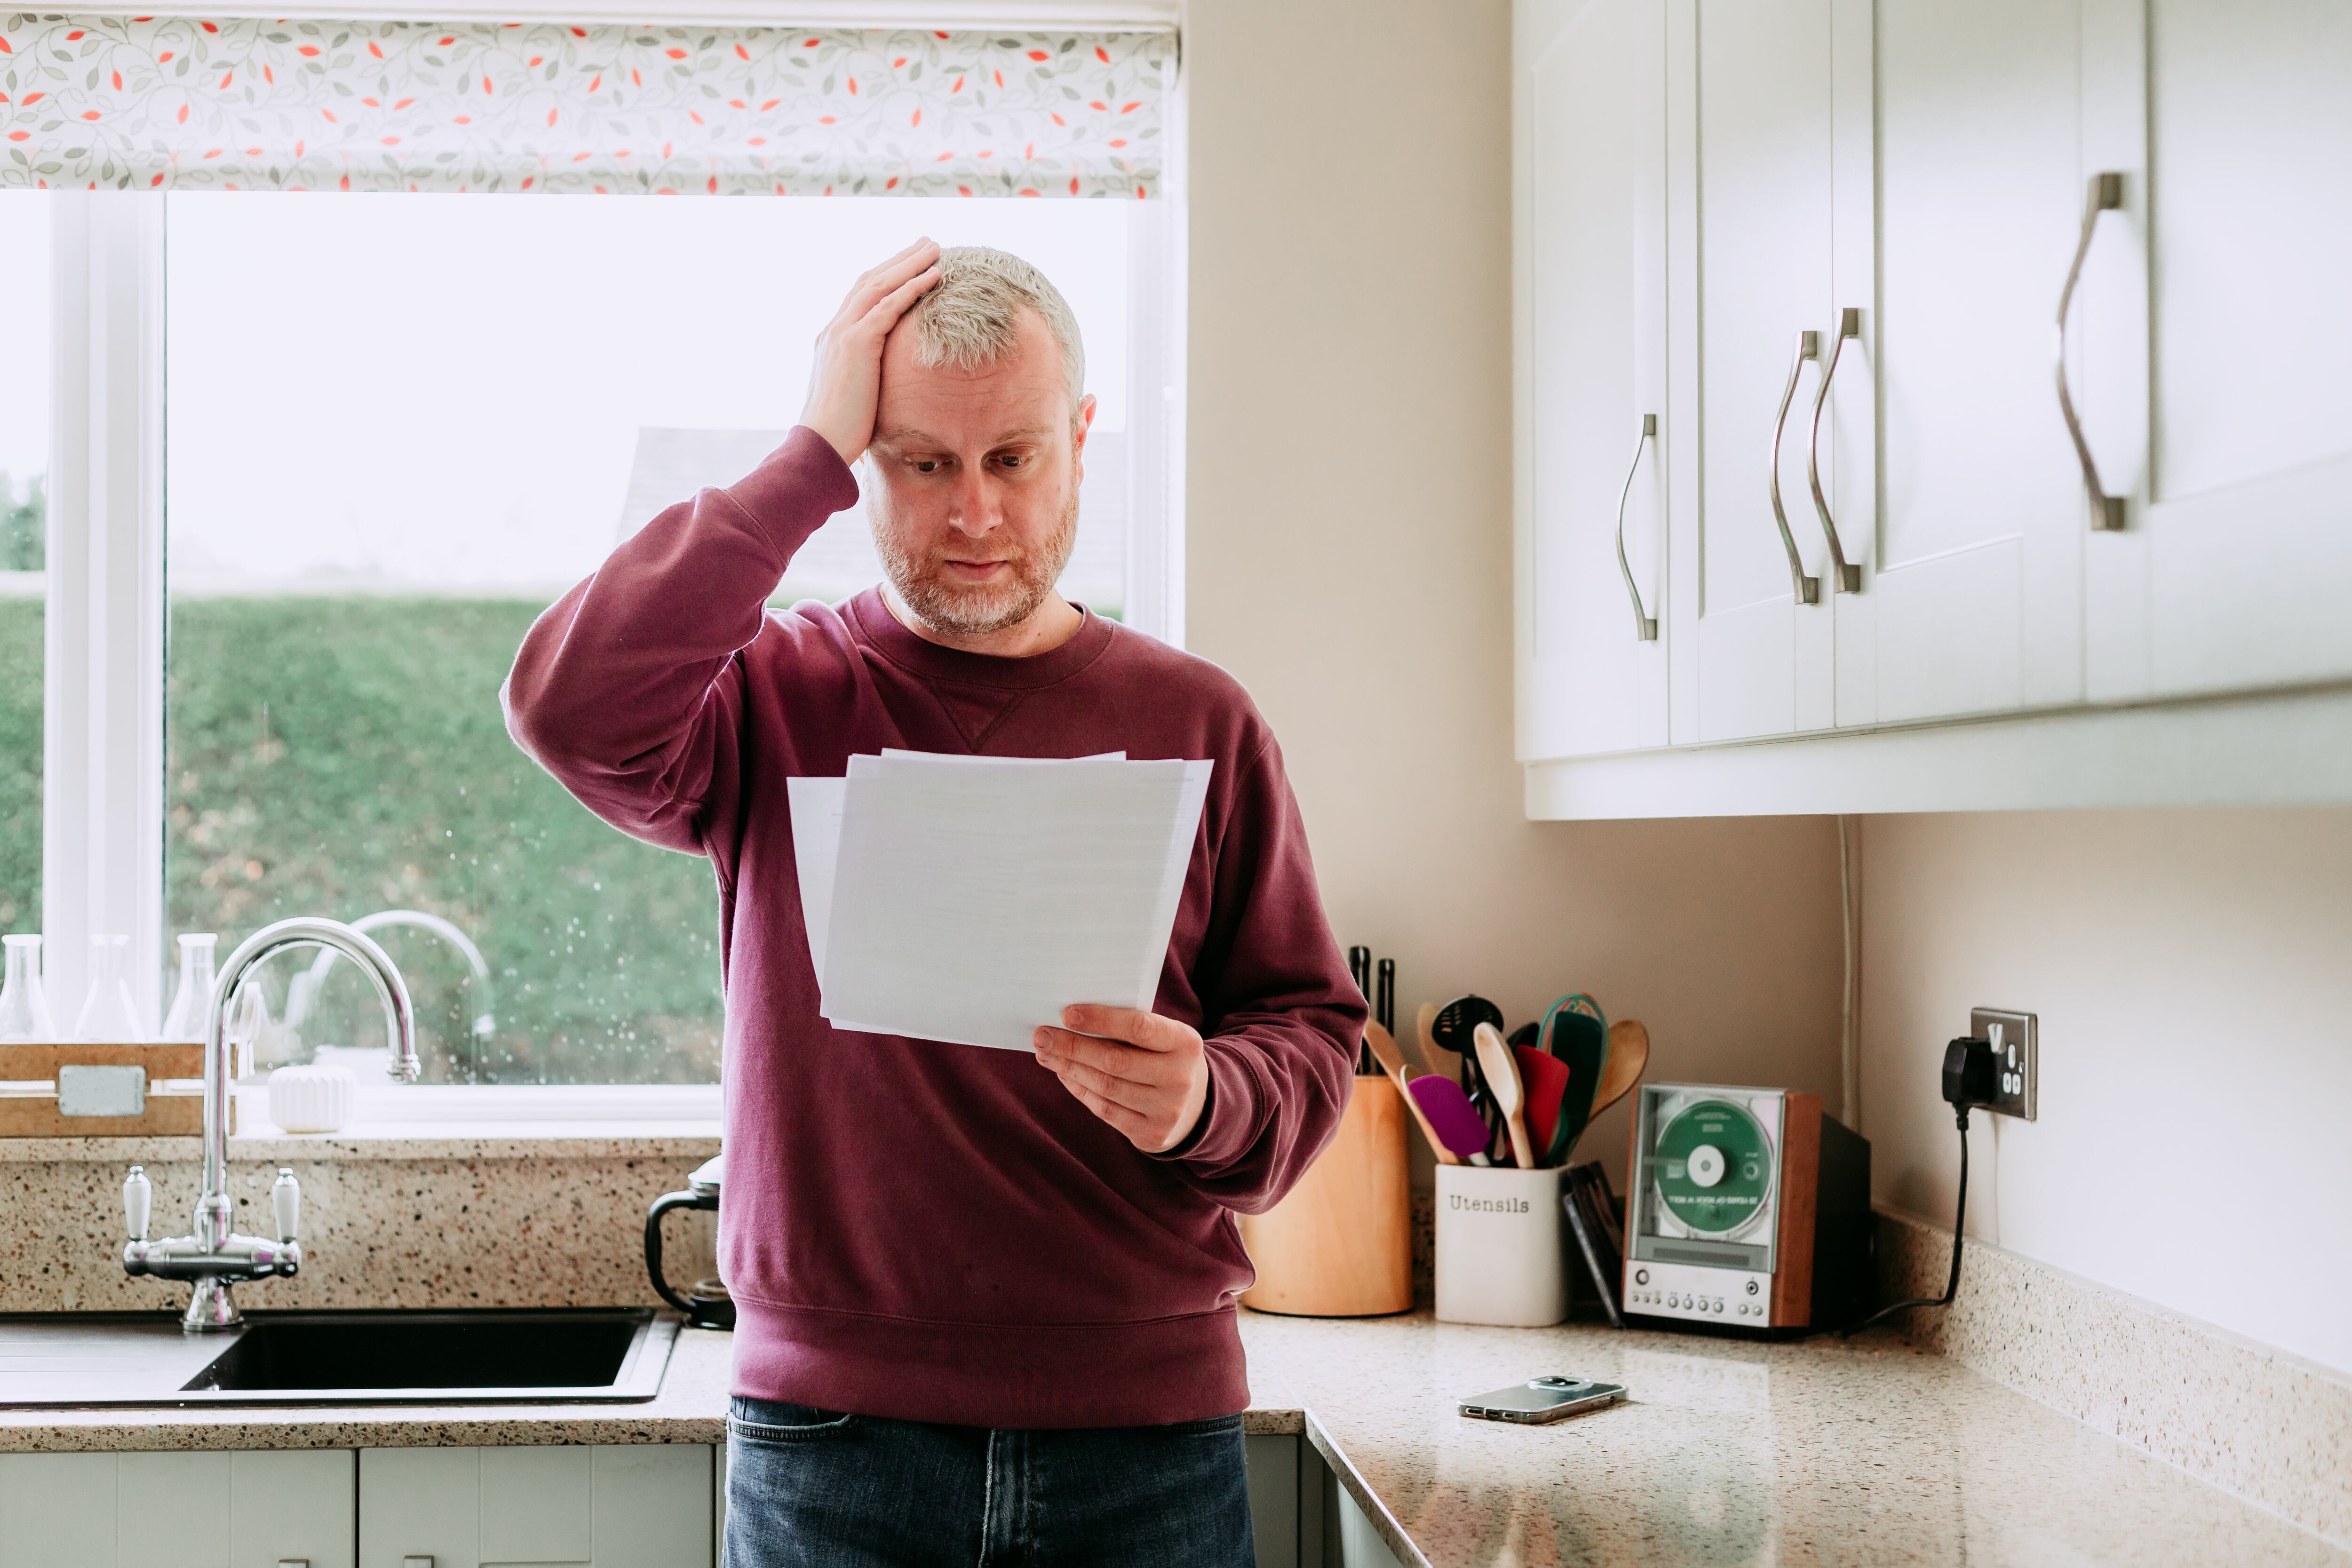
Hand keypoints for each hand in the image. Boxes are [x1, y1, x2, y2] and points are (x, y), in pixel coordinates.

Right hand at [800, 238, 942, 465]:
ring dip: (911, 263)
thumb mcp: (854, 396)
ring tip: (936, 248)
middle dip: (901, 259)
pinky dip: (913, 287)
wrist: (820, 444)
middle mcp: (835, 328)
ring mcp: (843, 333)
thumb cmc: (840, 432)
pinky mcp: (857, 344)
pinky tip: (935, 276)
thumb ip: (865, 378)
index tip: (910, 263)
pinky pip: (890, 306)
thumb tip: (886, 386)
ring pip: (881, 285)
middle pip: (871, 280)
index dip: (887, 275)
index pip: (861, 295)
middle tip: (928, 242)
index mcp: (833, 338)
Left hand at [1034, 1005, 1210, 1154]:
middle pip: (1115, 1061)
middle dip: (1073, 1047)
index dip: (1101, 1020)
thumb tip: (1070, 1020)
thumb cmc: (1166, 1057)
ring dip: (1069, 1069)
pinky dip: (1080, 1090)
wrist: (1198, 1106)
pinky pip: (1105, 1110)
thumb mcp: (1164, 1037)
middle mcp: (1180, 1078)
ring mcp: (1167, 1110)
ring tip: (1045, 1053)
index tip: (1067, 1014)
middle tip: (1041, 1035)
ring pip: (1106, 1087)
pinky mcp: (1152, 1133)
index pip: (1139, 1027)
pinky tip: (1064, 1074)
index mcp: (1185, 1043)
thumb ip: (1129, 1028)